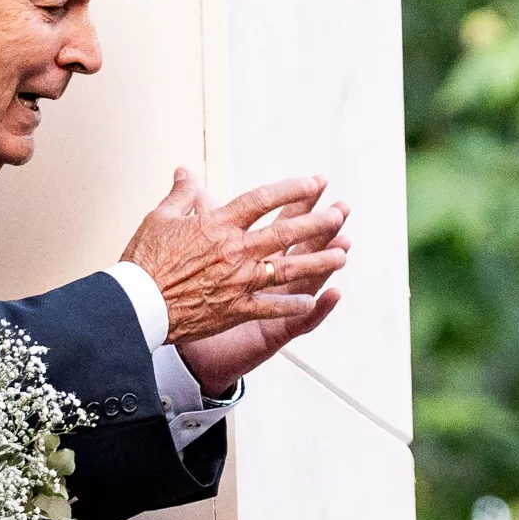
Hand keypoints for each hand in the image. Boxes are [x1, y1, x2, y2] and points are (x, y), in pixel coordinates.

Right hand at [120, 170, 347, 344]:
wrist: (136, 305)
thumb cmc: (143, 260)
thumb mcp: (160, 218)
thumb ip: (181, 194)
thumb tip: (185, 171)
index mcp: (218, 225)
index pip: (263, 199)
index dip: (292, 188)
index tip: (315, 181)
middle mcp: (234, 251)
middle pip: (285, 233)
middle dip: (317, 222)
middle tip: (340, 214)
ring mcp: (238, 282)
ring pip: (287, 269)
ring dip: (318, 261)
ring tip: (343, 255)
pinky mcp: (234, 309)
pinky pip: (271, 306)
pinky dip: (292, 303)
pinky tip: (312, 298)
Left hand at [175, 203, 349, 394]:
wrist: (174, 337)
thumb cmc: (185, 297)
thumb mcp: (194, 251)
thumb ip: (201, 219)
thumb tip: (197, 188)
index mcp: (253, 257)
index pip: (280, 223)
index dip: (298, 202)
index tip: (318, 182)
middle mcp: (269, 280)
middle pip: (300, 248)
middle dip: (322, 228)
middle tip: (342, 209)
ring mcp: (274, 306)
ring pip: (306, 282)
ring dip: (326, 264)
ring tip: (344, 247)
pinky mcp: (271, 330)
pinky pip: (298, 320)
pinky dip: (318, 308)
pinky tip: (333, 294)